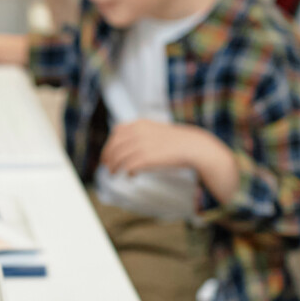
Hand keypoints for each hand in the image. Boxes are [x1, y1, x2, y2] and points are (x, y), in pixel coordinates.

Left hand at [98, 120, 214, 176]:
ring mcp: (141, 145)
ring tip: (114, 174)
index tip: (107, 154)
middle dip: (108, 157)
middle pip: (114, 146)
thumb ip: (140, 134)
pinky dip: (126, 172)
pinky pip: (128, 166)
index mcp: (139, 124)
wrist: (192, 146)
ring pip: (118, 157)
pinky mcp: (145, 158)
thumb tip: (127, 147)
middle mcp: (137, 133)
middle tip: (107, 166)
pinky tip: (130, 175)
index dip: (109, 145)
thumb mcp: (155, 130)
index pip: (116, 133)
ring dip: (114, 167)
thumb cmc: (176, 141)